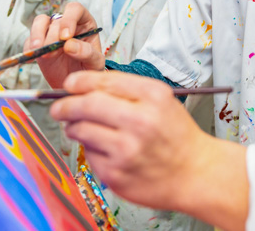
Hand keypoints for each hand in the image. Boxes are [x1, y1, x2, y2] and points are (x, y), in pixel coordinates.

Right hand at [28, 2, 104, 87]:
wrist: (77, 83)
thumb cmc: (89, 68)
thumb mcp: (95, 62)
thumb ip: (87, 52)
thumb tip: (70, 45)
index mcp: (84, 22)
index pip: (75, 9)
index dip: (69, 19)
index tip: (66, 36)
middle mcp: (67, 24)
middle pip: (57, 19)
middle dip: (53, 35)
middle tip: (53, 51)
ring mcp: (52, 32)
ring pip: (40, 22)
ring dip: (37, 35)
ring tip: (38, 50)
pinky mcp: (40, 43)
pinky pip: (30, 39)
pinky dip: (29, 47)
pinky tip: (32, 57)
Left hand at [51, 71, 248, 228]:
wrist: (195, 172)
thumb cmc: (176, 135)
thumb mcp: (161, 100)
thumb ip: (126, 90)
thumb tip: (82, 87)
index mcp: (153, 97)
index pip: (104, 81)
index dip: (79, 81)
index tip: (69, 84)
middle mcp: (140, 121)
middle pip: (86, 105)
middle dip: (65, 104)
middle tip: (58, 107)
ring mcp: (127, 150)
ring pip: (81, 130)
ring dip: (74, 126)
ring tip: (79, 127)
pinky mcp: (116, 174)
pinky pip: (89, 155)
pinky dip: (91, 150)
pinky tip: (107, 150)